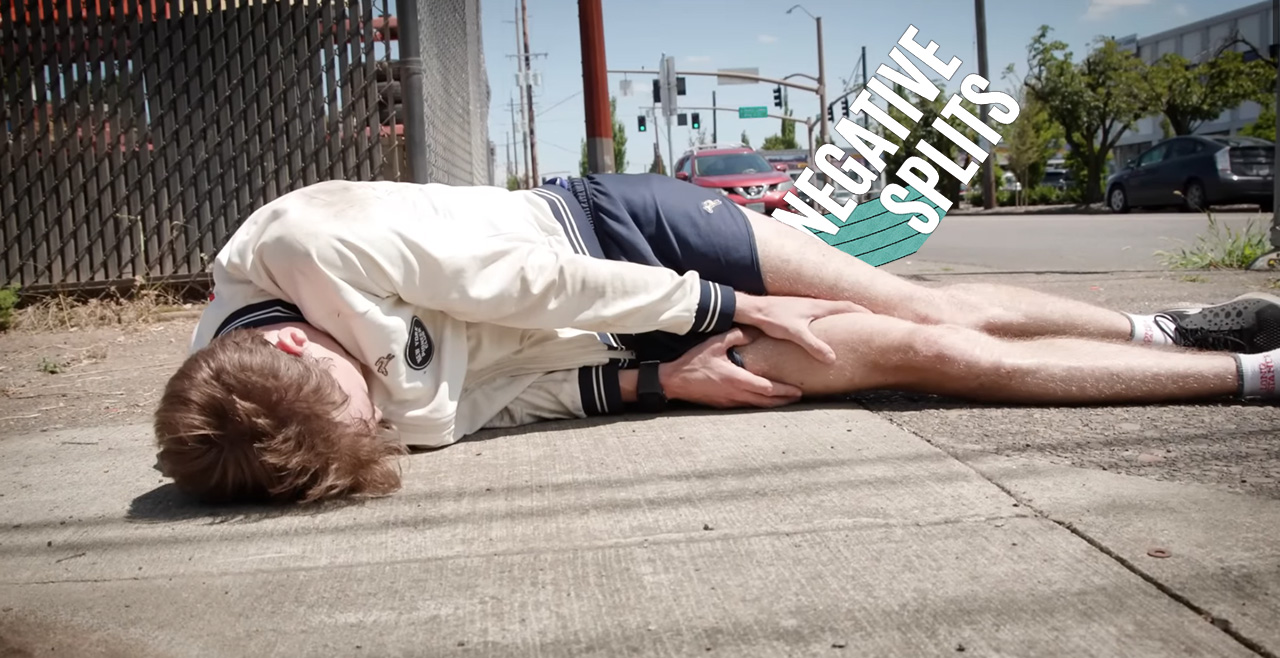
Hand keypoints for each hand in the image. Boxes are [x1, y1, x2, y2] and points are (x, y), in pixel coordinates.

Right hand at [660, 329, 802, 408]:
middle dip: (783, 400)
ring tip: (785, 400)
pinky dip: (757, 404)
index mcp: (736, 379)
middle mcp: (736, 394)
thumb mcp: (714, 344)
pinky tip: (761, 400)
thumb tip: (751, 332)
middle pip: (766, 401)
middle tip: (798, 397)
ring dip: (772, 404)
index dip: (784, 390)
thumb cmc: (693, 362)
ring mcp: (729, 401)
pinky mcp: (722, 404)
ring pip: (756, 406)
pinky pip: (745, 405)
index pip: (767, 388)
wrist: (673, 381)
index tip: (797, 390)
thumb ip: (735, 336)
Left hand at [735, 294, 865, 363]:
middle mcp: (815, 303)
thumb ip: (814, 345)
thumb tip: (832, 358)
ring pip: (832, 311)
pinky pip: (822, 316)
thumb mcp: (795, 333)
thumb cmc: (772, 318)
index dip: (864, 313)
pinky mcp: (799, 312)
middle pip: (843, 307)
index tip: (879, 319)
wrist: (752, 309)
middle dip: (858, 315)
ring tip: (855, 328)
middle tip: (872, 323)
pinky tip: (828, 332)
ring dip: (845, 317)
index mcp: (819, 306)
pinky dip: (831, 321)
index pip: (848, 306)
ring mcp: (807, 306)